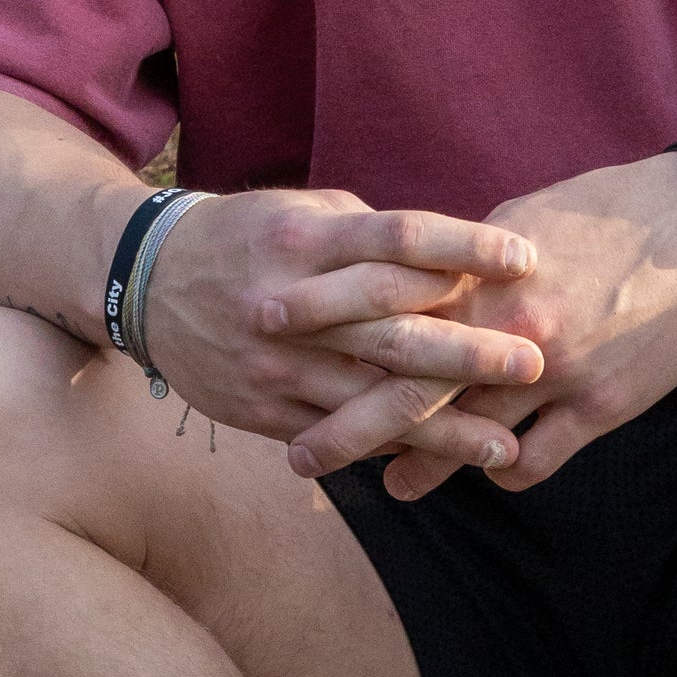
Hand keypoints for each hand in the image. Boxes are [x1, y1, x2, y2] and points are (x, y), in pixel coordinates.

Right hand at [140, 187, 546, 473]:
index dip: (465, 249)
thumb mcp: (301, 211)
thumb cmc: (246, 237)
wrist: (144, 281)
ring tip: (502, 446)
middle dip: (467, 351)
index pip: (399, 239)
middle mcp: (292, 302)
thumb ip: (369, 234)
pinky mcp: (262, 409)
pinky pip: (334, 435)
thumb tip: (446, 258)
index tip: (526, 261)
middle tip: (533, 362)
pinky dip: (387, 451)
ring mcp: (275, 363)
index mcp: (307, 238)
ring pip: (368, 401)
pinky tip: (436, 466)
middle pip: (391, 327)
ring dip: (440, 427)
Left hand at [284, 152, 676, 498]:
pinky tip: (493, 473)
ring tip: (391, 488)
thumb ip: (462, 260)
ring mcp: (553, 371)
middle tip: (300, 455)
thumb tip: (412, 274)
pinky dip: (506, 472)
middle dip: (348, 428)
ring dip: (423, 468)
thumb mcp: (520, 221)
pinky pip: (536, 460)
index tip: (274, 350)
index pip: (385, 314)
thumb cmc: (606, 210)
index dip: (325, 336)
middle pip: (409, 389)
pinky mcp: (600, 403)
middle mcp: (505, 325)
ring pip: (469, 438)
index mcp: (478, 273)